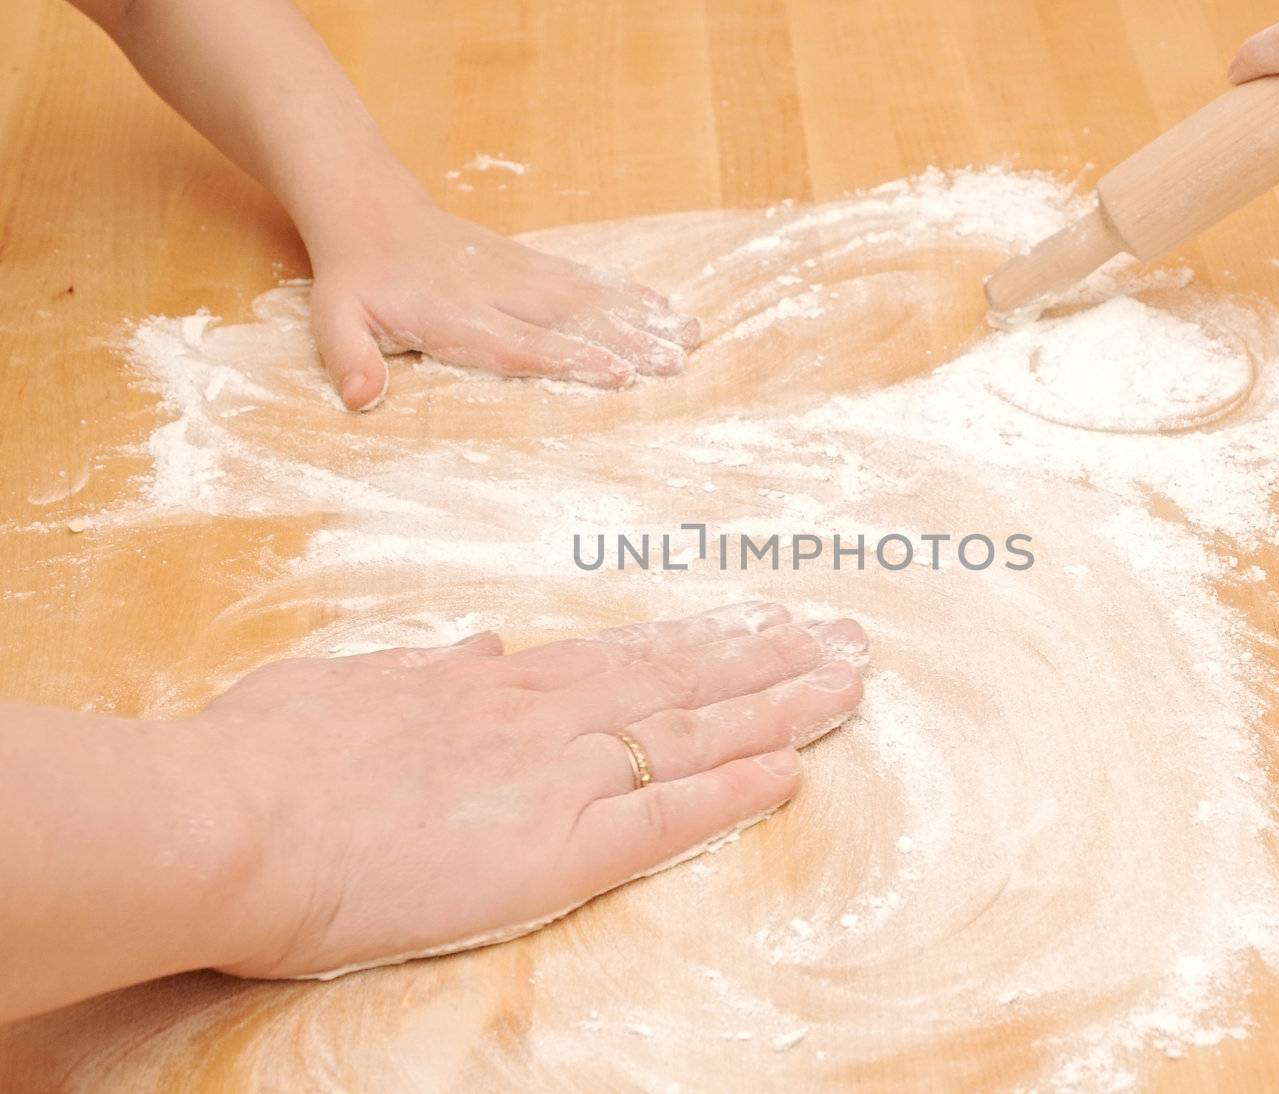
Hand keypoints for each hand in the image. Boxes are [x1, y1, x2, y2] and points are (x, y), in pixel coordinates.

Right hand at [193, 603, 865, 977]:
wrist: (222, 821)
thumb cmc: (260, 758)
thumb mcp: (346, 688)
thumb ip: (424, 670)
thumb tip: (483, 650)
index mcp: (493, 688)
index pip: (627, 657)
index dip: (703, 641)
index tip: (761, 621)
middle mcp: (540, 718)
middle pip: (681, 681)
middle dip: (768, 659)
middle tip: (845, 637)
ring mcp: (552, 778)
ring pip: (691, 733)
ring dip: (777, 707)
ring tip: (848, 683)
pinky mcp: (549, 851)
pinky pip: (663, 817)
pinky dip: (732, 789)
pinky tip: (792, 770)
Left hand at [304, 192, 701, 409]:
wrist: (368, 208)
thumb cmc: (356, 277)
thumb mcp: (335, 320)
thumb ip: (349, 360)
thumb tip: (361, 399)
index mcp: (456, 316)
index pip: (521, 344)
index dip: (571, 359)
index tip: (620, 373)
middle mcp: (496, 293)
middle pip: (572, 319)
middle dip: (629, 340)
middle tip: (679, 359)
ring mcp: (517, 274)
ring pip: (587, 296)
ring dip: (640, 315)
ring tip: (689, 332)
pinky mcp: (527, 262)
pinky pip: (581, 277)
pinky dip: (622, 290)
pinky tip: (659, 304)